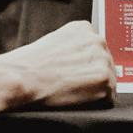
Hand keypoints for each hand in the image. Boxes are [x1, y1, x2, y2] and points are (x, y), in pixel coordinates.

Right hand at [0, 21, 116, 107]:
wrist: (23, 77)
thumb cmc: (30, 64)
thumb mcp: (53, 42)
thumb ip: (72, 46)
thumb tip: (80, 60)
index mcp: (84, 29)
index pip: (95, 49)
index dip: (84, 65)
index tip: (73, 72)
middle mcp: (97, 40)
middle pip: (104, 64)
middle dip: (91, 76)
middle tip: (71, 84)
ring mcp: (103, 60)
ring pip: (108, 81)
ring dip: (95, 90)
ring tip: (72, 91)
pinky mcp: (105, 82)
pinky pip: (109, 98)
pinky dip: (96, 103)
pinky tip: (78, 99)